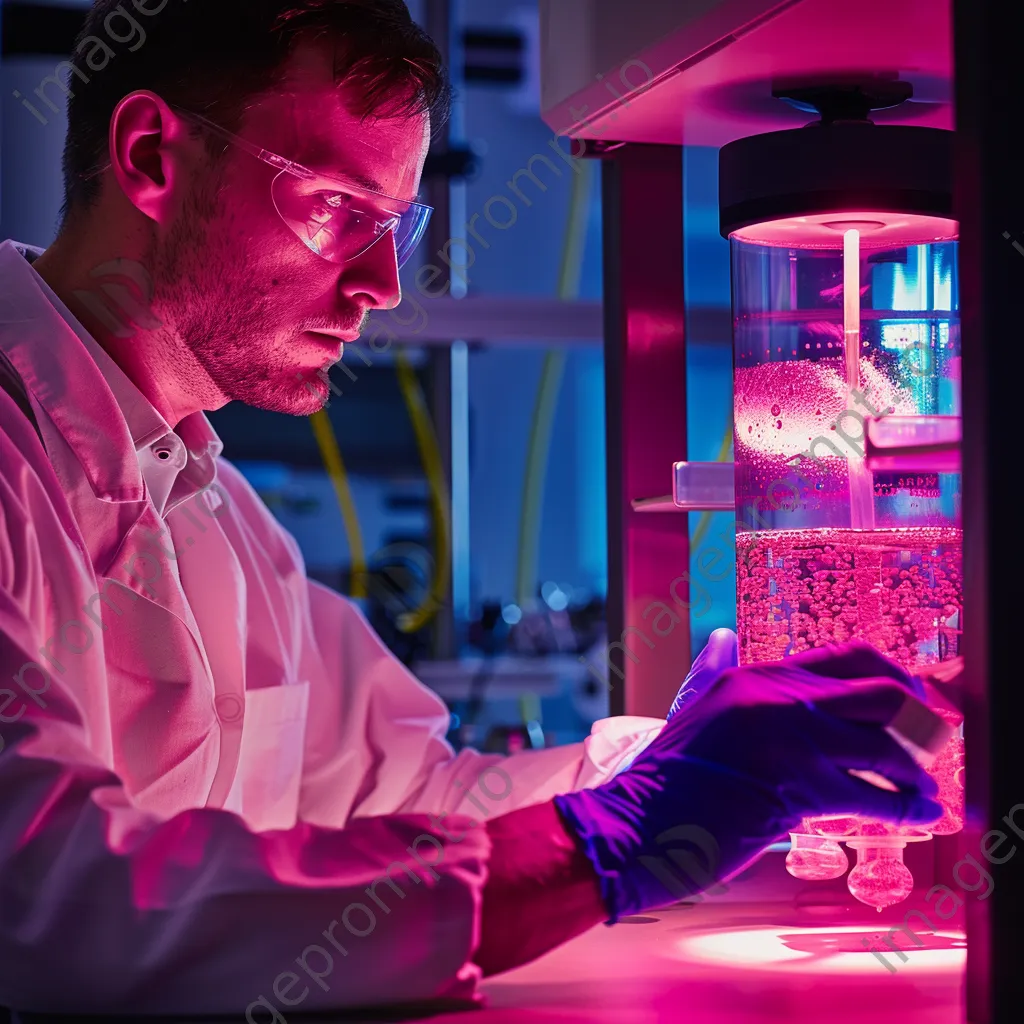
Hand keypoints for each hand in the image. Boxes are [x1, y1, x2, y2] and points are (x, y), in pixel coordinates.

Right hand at [555, 641, 940, 921]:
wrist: (633, 825)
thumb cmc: (663, 779)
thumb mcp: (689, 709)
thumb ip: (712, 671)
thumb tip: (722, 637)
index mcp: (755, 676)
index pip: (848, 656)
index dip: (896, 675)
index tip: (917, 697)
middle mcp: (777, 697)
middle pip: (882, 690)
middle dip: (923, 717)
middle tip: (935, 740)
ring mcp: (789, 739)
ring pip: (887, 745)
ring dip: (919, 773)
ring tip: (924, 792)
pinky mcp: (796, 788)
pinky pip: (874, 795)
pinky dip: (904, 808)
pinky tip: (911, 816)